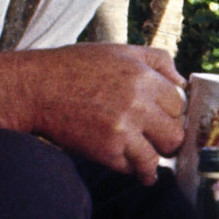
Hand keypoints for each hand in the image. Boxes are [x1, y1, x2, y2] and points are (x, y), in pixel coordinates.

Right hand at [17, 45, 185, 183]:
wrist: (36, 88)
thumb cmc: (76, 67)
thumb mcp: (120, 51)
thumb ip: (157, 60)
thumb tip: (182, 82)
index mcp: (144, 77)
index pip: (179, 105)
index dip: (171, 113)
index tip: (165, 119)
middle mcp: (139, 104)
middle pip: (175, 134)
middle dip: (168, 139)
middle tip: (159, 141)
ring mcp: (123, 130)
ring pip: (157, 157)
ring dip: (152, 162)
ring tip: (148, 165)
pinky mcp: (106, 151)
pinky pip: (131, 168)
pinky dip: (130, 168)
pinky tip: (126, 163)